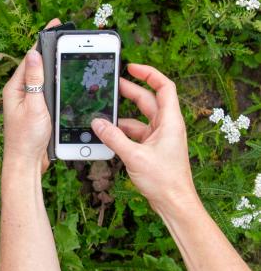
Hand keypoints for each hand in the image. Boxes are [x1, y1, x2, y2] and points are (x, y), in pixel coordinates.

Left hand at [2, 19, 59, 172]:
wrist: (26, 162)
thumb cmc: (26, 137)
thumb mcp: (33, 106)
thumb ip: (34, 81)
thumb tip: (33, 55)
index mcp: (14, 88)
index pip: (30, 57)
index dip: (43, 40)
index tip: (54, 26)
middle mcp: (19, 91)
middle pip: (37, 65)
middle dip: (51, 50)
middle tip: (67, 35)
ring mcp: (27, 100)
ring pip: (43, 78)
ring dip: (55, 66)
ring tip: (69, 51)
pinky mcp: (36, 110)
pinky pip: (47, 90)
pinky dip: (56, 83)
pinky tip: (67, 79)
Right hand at [91, 64, 194, 211]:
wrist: (174, 203)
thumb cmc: (164, 180)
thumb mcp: (134, 156)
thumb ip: (113, 137)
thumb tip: (97, 123)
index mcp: (170, 121)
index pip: (163, 87)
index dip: (149, 74)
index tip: (131, 67)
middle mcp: (166, 126)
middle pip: (148, 100)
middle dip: (130, 91)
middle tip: (111, 84)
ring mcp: (159, 137)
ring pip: (138, 118)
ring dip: (121, 116)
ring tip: (102, 113)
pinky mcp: (152, 148)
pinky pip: (134, 133)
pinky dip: (121, 132)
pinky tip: (107, 134)